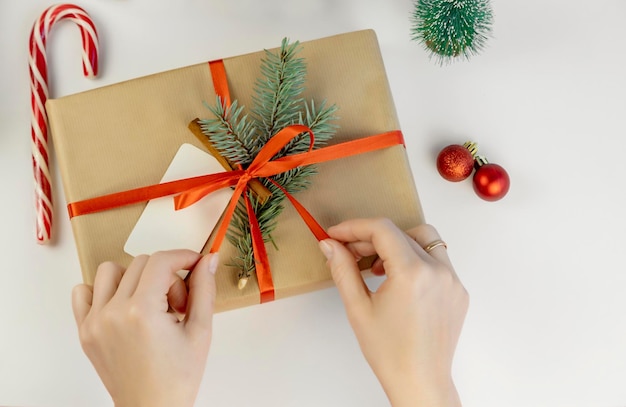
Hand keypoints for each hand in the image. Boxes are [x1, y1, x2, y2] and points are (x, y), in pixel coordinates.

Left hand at [71, 250, 218, 406]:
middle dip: (166, 276)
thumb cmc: (177, 378)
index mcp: (142, 312)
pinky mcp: (84, 331)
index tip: (194, 264)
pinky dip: (103, 291)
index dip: (183, 257)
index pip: (161, 261)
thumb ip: (204, 289)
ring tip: (150, 304)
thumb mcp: (201, 331)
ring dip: (134, 278)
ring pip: (111, 271)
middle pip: (141, 264)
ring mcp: (94, 322)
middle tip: (178, 304)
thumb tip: (207, 260)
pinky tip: (124, 306)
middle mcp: (113, 313)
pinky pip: (83, 292)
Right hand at [319, 218, 467, 406]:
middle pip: (400, 233)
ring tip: (377, 266)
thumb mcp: (358, 308)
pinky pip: (437, 260)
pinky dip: (416, 259)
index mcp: (413, 274)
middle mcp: (438, 271)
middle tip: (349, 252)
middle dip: (370, 238)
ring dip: (397, 243)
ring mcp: (453, 280)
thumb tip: (330, 245)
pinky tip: (399, 280)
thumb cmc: (389, 352)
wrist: (419, 381)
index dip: (354, 227)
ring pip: (424, 239)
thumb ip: (343, 269)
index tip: (336, 234)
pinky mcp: (459, 290)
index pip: (382, 230)